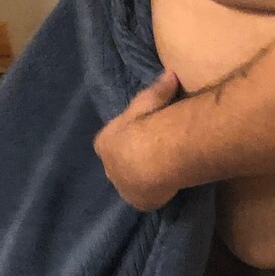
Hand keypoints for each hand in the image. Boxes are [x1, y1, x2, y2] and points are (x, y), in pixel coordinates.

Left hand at [93, 70, 181, 209]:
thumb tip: (170, 73)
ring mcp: (122, 187)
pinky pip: (145, 196)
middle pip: (119, 165)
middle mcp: (109, 167)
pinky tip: (166, 187)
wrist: (151, 156)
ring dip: (142, 178)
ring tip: (161, 172)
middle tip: (152, 156)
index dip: (126, 140)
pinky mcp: (137, 202)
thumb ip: (157, 89)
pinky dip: (153, 192)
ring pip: (131, 182)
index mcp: (104, 143)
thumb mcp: (150, 101)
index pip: (111, 143)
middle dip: (131, 161)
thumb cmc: (145, 124)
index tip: (142, 136)